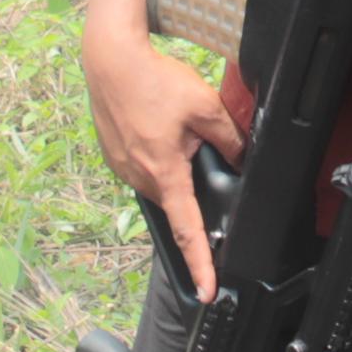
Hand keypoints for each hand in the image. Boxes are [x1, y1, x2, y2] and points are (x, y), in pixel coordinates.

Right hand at [79, 19, 242, 301]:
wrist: (110, 61)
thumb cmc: (154, 81)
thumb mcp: (205, 106)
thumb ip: (229, 138)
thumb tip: (242, 158)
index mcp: (165, 171)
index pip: (188, 229)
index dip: (200, 264)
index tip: (206, 290)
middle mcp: (140, 177)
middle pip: (177, 199)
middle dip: (192, 183)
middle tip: (194, 141)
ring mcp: (123, 169)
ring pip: (160, 182)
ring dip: (173, 166)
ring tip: (172, 126)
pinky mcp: (114, 158)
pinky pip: (143, 168)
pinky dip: (155, 155)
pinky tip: (156, 126)